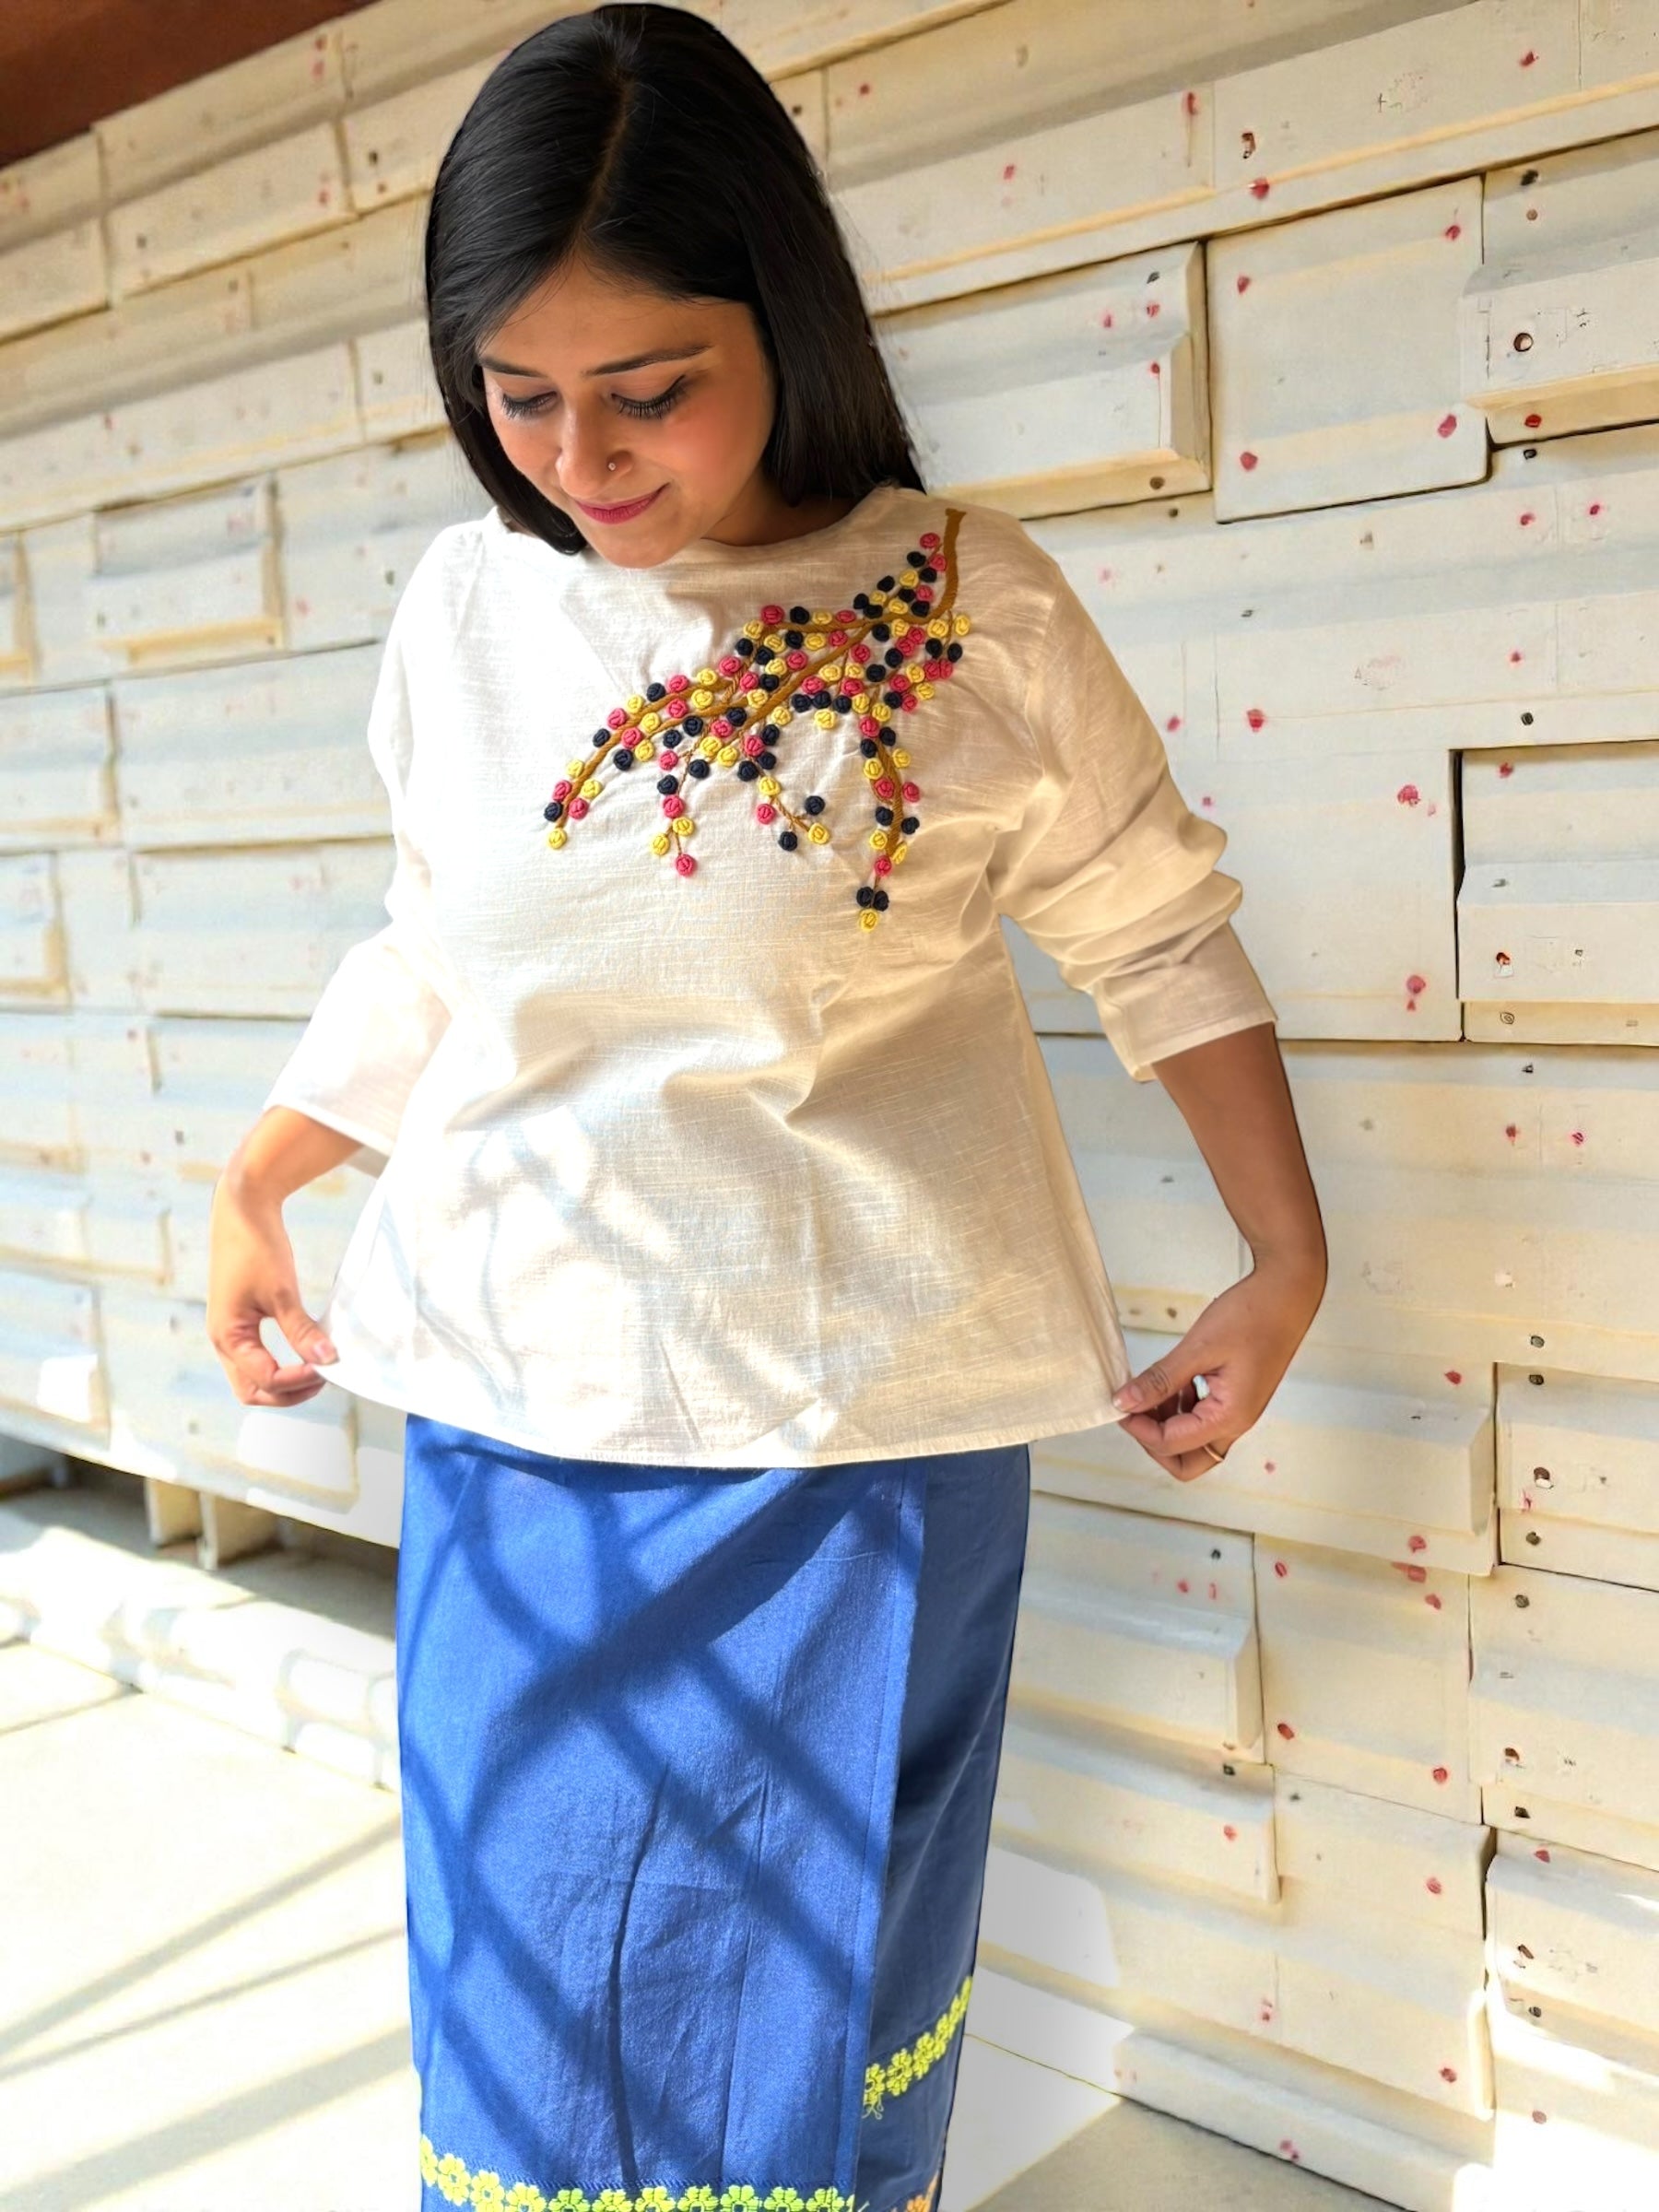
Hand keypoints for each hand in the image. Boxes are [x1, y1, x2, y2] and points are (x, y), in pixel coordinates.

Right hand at [206, 1168, 338, 1407]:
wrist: (242, 1209)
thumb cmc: (256, 1245)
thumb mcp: (282, 1291)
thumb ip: (302, 1330)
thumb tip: (326, 1360)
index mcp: (227, 1336)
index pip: (264, 1379)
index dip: (298, 1379)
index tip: (328, 1366)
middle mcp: (223, 1340)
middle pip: (252, 1390)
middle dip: (287, 1393)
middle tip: (323, 1379)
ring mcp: (230, 1332)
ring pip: (253, 1378)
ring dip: (284, 1382)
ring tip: (318, 1370)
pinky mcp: (240, 1321)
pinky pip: (257, 1357)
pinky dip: (280, 1364)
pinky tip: (306, 1351)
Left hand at [1109, 1255, 1323, 1483]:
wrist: (1287, 1295)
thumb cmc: (1251, 1317)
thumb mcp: (1199, 1348)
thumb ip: (1160, 1379)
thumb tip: (1124, 1402)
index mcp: (1229, 1417)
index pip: (1171, 1444)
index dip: (1138, 1428)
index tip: (1119, 1403)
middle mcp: (1237, 1423)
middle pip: (1188, 1461)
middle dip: (1155, 1442)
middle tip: (1135, 1409)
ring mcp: (1239, 1413)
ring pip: (1195, 1442)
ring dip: (1167, 1424)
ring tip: (1152, 1389)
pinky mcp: (1237, 1399)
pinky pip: (1204, 1420)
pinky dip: (1182, 1410)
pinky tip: (1174, 1383)